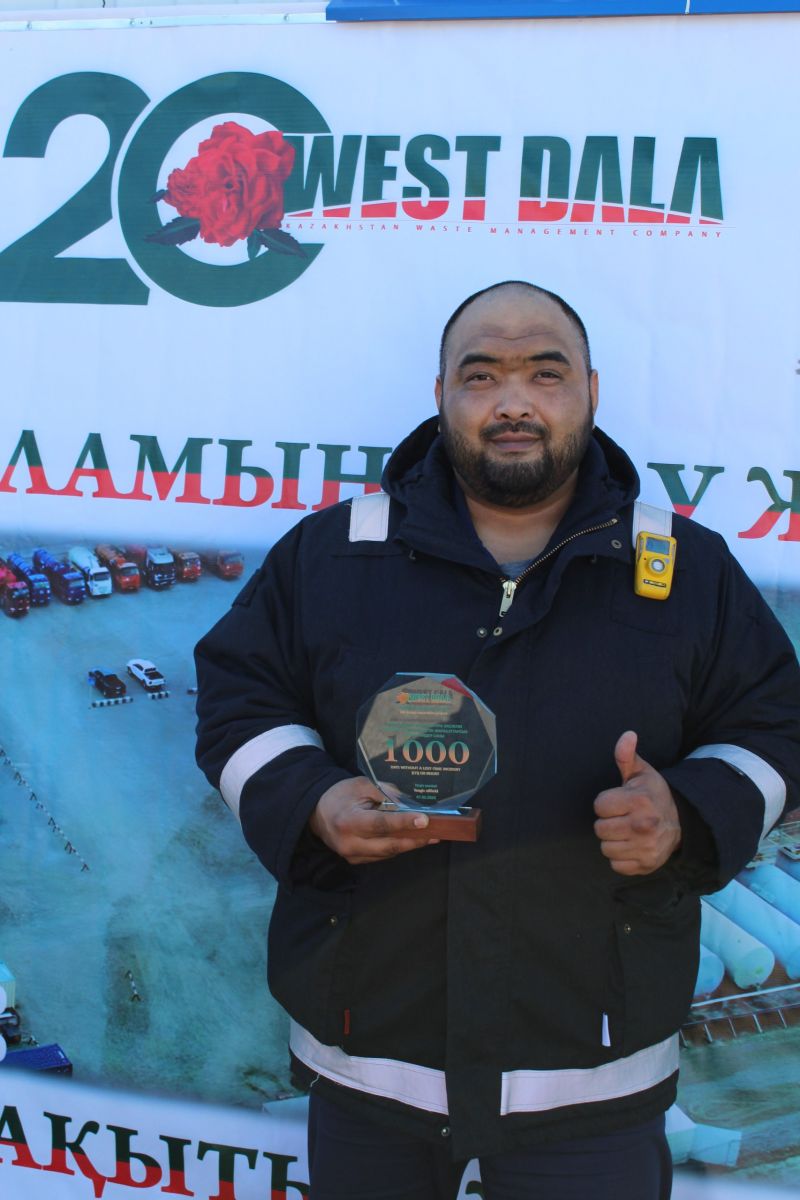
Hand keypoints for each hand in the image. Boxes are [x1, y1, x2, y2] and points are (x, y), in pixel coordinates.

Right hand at [309, 777, 439, 864]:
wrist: (317, 813)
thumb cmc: (340, 795)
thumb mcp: (361, 785)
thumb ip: (384, 794)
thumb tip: (408, 805)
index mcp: (349, 821)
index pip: (381, 824)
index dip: (404, 823)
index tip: (425, 820)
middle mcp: (350, 843)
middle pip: (388, 845)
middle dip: (414, 839)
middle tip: (436, 832)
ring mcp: (352, 855)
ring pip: (388, 853)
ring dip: (409, 845)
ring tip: (429, 837)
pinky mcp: (356, 860)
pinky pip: (382, 856)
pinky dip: (397, 848)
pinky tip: (411, 840)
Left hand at [593, 731, 681, 875]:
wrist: (680, 821)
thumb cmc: (652, 794)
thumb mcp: (641, 772)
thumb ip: (626, 755)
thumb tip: (627, 735)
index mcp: (639, 800)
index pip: (599, 806)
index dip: (606, 803)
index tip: (619, 802)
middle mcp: (643, 825)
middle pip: (600, 829)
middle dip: (608, 822)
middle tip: (622, 817)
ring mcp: (646, 847)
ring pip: (606, 848)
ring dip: (613, 840)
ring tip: (626, 831)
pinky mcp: (646, 864)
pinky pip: (616, 864)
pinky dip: (620, 857)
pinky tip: (631, 845)